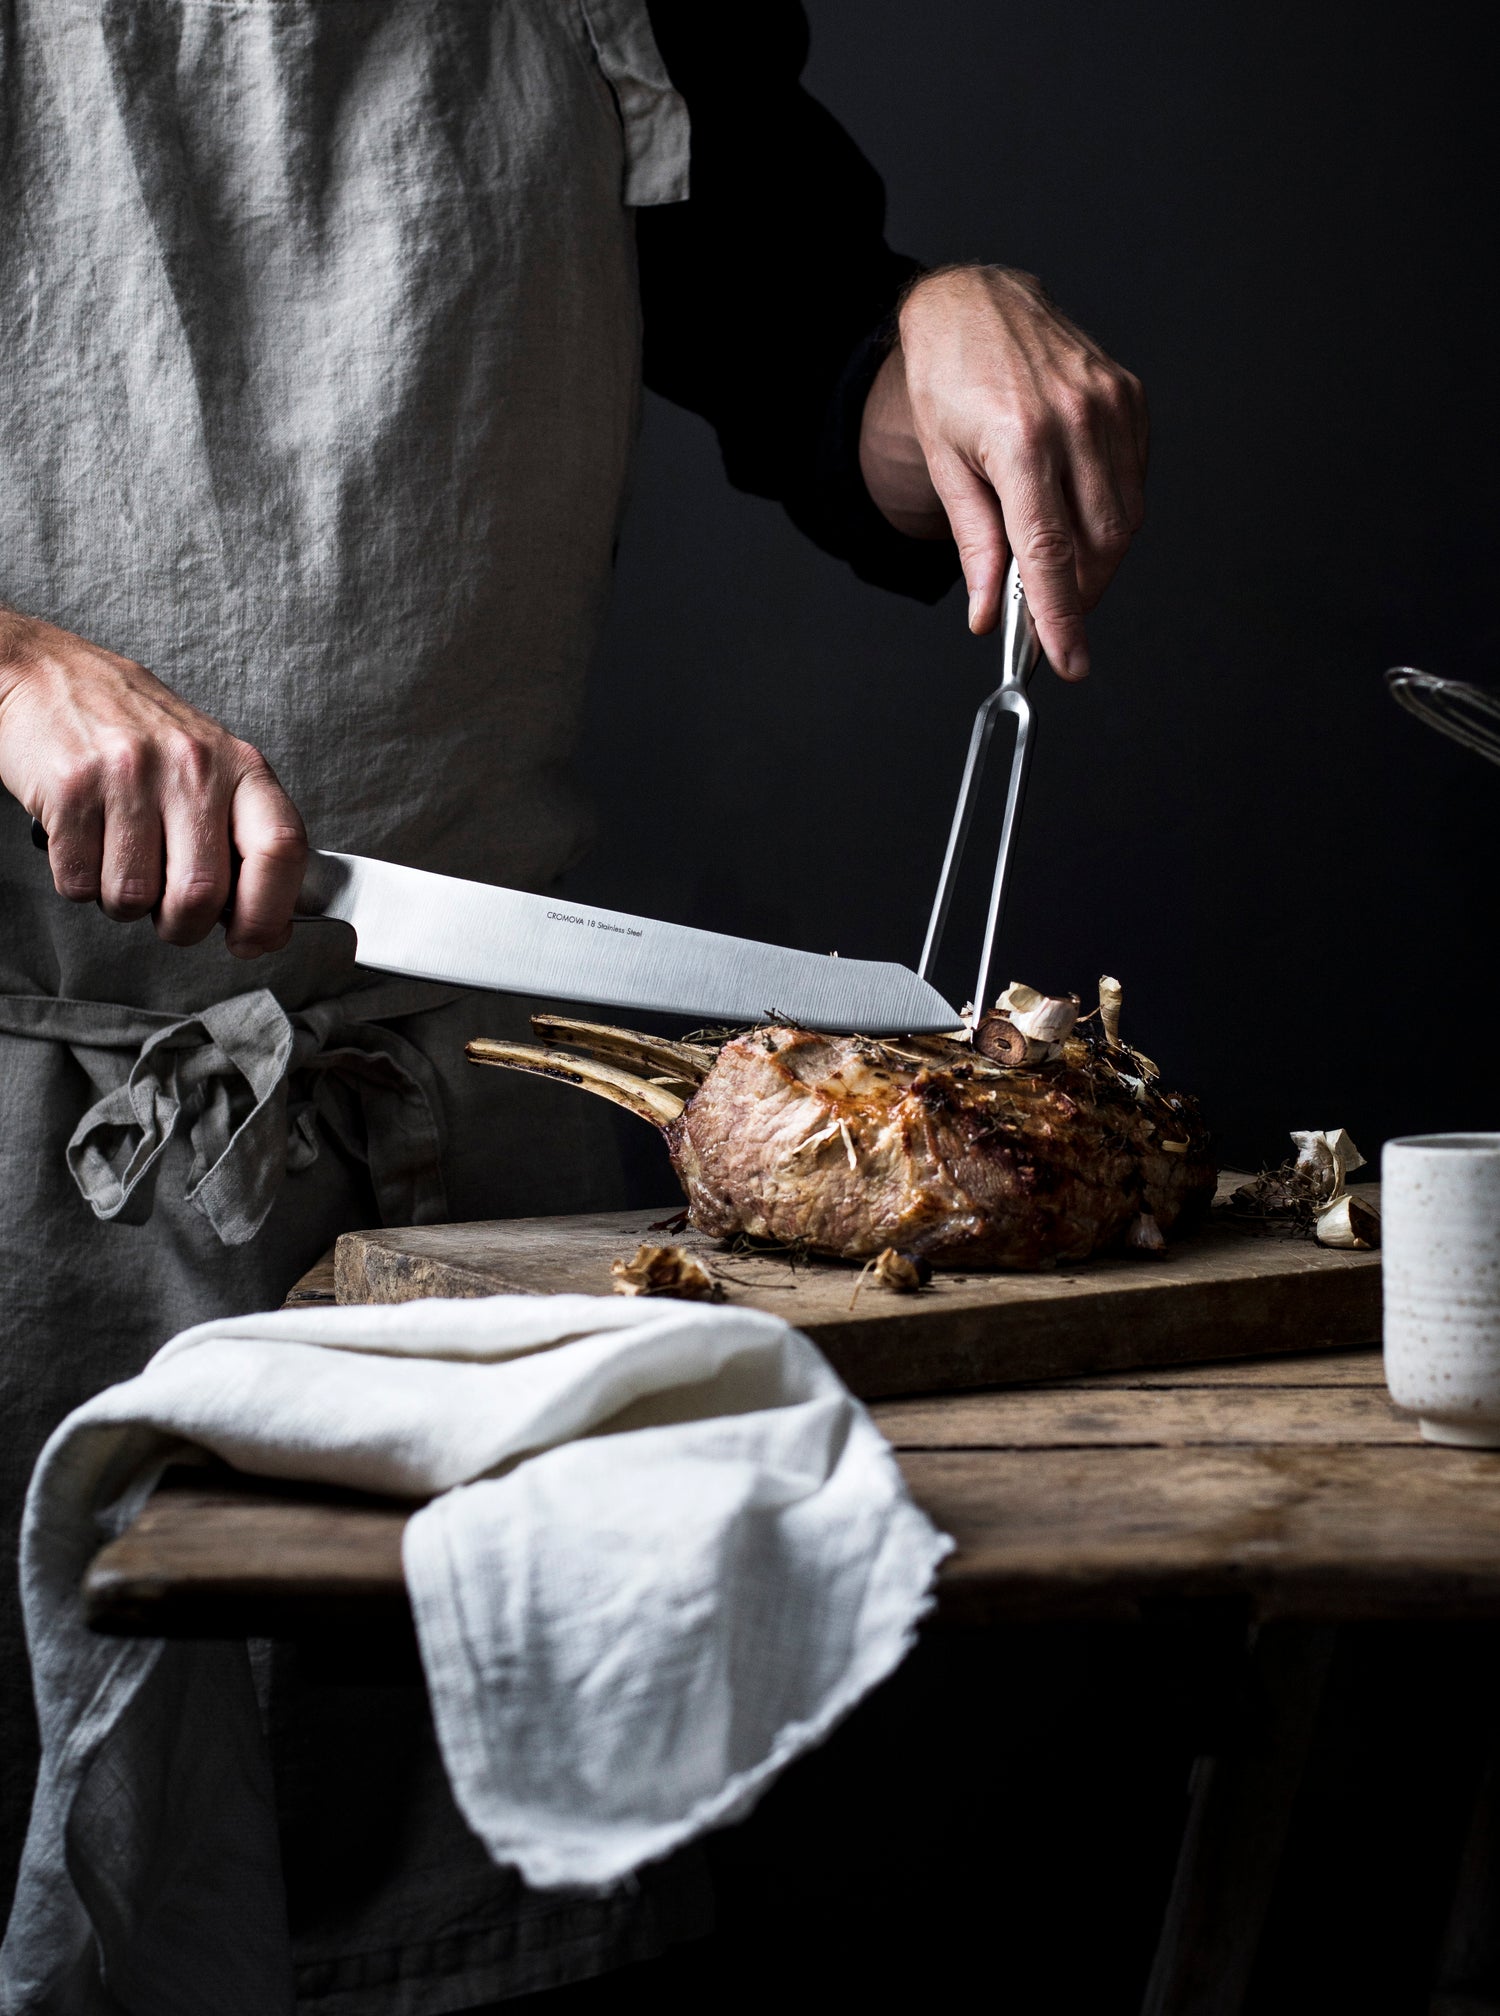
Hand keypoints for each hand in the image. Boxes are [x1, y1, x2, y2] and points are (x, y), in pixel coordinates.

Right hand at [0, 606, 306, 954]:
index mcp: (239, 765)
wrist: (48, 675)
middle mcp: (191, 766)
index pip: (282, 848)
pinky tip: (85, 843)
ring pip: (133, 898)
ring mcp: (129, 776)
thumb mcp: (210, 767)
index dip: (270, 911)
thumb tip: (268, 925)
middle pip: (202, 893)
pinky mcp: (71, 789)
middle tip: (169, 912)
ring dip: (124, 903)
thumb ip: (243, 839)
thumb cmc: (135, 732)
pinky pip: (79, 883)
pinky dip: (80, 882)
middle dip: (182, 925)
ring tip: (120, 861)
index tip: (252, 939)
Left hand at [858, 265, 1148, 678]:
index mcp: (1020, 442)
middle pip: (1101, 544)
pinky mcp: (1130, 395)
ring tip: (1059, 559)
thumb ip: (976, 545)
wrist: (973, 299)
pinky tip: (1077, 504)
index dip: (1062, 617)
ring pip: (1127, 518)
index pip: (1051, 553)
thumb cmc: (949, 378)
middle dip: (1080, 591)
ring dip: (1099, 556)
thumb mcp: (945, 466)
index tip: (1069, 662)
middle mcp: (1074, 420)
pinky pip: (1135, 478)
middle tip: (1051, 613)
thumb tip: (989, 614)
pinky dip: (1112, 509)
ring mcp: (1110, 404)